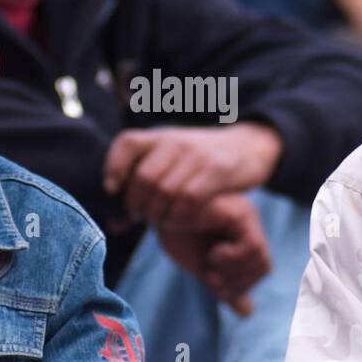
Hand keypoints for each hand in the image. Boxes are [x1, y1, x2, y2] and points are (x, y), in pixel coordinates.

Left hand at [103, 123, 282, 225]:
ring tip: (160, 221)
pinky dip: (178, 217)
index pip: (127, 144)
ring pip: (164, 191)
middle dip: (137, 204)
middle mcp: (176, 142)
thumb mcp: (172, 161)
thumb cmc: (202, 162)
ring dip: (157, 214)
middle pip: (143, 177)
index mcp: (160, 137)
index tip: (112, 191)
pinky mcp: (218, 172)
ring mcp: (197, 156)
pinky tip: (177, 222)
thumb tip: (114, 224)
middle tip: (142, 217)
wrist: (249, 146)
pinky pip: (189, 199)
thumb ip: (143, 186)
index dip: (113, 168)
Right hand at [155, 193, 271, 315]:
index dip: (240, 285)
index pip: (261, 270)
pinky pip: (251, 247)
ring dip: (232, 271)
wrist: (156, 209)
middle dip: (237, 282)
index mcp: (243, 235)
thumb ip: (224, 286)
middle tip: (211, 276)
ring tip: (210, 262)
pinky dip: (231, 258)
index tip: (212, 280)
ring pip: (261, 259)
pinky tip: (213, 252)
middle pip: (264, 267)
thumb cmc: (176, 232)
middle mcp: (249, 225)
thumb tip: (248, 313)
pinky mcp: (239, 214)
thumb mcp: (202, 266)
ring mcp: (246, 218)